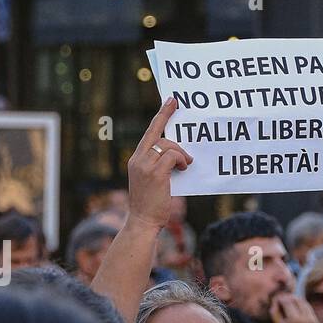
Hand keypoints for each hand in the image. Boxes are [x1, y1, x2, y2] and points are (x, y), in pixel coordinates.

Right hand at [127, 97, 193, 230]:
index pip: (149, 132)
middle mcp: (137, 159)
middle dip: (177, 141)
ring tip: (185, 166)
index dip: (161, 115)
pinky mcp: (155, 173)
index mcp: (136, 160)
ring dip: (181, 154)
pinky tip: (183, 168)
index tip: (171, 101)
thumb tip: (178, 154)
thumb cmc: (151, 204)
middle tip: (186, 154)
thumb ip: (159, 165)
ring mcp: (145, 165)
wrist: (143, 221)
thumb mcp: (152, 181)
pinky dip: (182, 160)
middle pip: (159, 135)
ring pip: (168, 145)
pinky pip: (173, 155)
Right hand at [270, 293, 319, 322]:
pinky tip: (298, 308)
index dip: (282, 298)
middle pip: (297, 300)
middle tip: (284, 298)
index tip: (278, 298)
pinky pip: (309, 310)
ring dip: (297, 300)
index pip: (287, 302)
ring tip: (291, 301)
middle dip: (290, 297)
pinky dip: (303, 307)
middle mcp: (305, 318)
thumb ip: (276, 313)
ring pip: (305, 303)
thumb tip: (275, 301)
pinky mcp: (317, 322)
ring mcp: (313, 320)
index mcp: (294, 320)